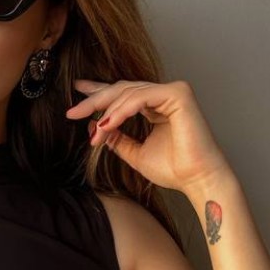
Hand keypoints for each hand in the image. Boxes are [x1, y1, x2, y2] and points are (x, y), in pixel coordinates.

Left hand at [65, 78, 233, 193]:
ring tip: (95, 132)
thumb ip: (117, 139)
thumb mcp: (135, 154)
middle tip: (73, 111)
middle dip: (95, 100)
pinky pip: (140, 98)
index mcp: (155, 106)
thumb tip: (95, 126)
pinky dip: (122, 111)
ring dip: (107, 113)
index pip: (123, 94)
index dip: (99, 92)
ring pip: (128, 93)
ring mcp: (172, 92)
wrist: (196, 180)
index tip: (77, 91)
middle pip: (122, 89)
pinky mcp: (178, 95)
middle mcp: (164, 96)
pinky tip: (108, 124)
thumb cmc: (173, 170)